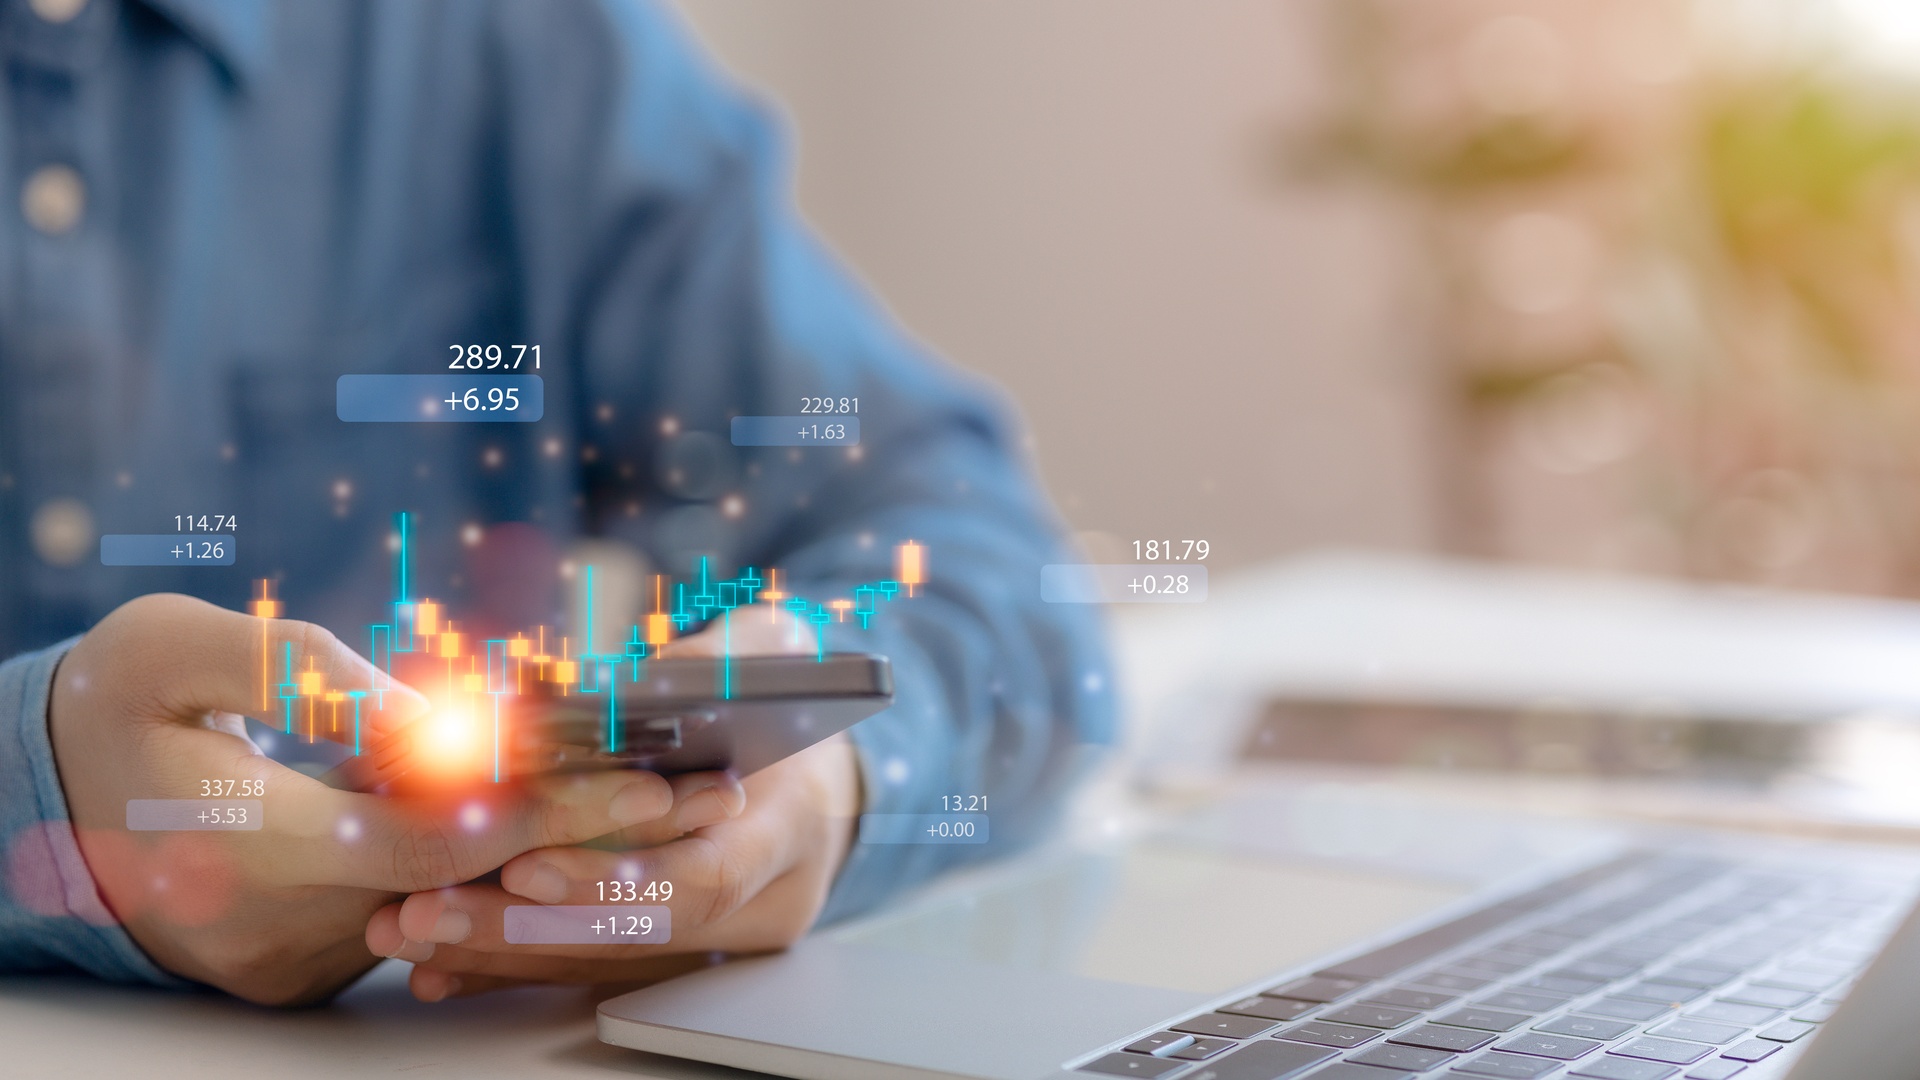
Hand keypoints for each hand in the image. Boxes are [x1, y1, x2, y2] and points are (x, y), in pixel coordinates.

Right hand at [48, 593, 691, 1004]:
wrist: (33, 802)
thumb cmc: (102, 705)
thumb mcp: (165, 650)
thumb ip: (290, 669)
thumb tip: (417, 712)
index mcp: (253, 848)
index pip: (436, 840)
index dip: (548, 806)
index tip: (644, 771)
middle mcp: (289, 923)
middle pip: (475, 884)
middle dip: (596, 836)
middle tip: (706, 790)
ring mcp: (302, 953)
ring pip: (457, 904)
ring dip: (563, 854)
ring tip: (674, 796)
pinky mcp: (310, 954)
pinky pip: (423, 911)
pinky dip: (499, 868)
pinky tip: (586, 821)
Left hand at [365, 608, 864, 1000]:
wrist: (823, 767)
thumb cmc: (785, 698)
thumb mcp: (766, 653)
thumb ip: (708, 664)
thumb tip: (635, 679)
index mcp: (789, 829)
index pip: (704, 876)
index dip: (613, 878)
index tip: (526, 864)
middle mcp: (759, 903)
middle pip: (633, 937)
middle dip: (522, 927)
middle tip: (426, 910)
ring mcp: (717, 940)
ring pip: (599, 964)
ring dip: (495, 951)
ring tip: (405, 930)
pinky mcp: (673, 952)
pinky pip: (585, 972)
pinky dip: (509, 966)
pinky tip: (437, 966)